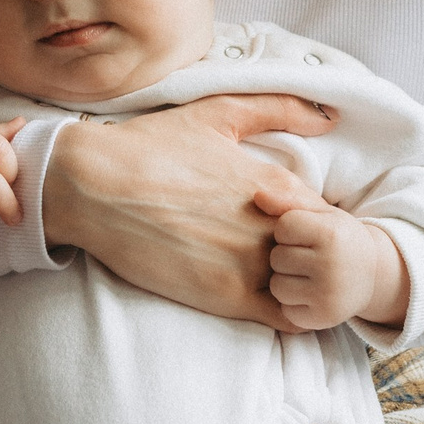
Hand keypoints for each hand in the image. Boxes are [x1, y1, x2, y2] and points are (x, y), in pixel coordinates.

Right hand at [42, 93, 334, 324]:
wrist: (93, 186)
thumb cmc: (150, 146)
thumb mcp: (216, 114)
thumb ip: (278, 108)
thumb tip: (330, 115)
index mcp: (274, 183)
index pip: (327, 215)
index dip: (319, 224)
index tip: (300, 227)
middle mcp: (270, 225)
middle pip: (321, 252)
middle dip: (313, 256)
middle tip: (291, 256)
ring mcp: (249, 264)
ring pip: (307, 286)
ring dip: (302, 286)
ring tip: (277, 280)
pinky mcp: (224, 297)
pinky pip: (283, 316)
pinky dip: (287, 313)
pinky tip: (268, 301)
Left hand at [266, 204, 407, 332]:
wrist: (373, 274)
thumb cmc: (338, 237)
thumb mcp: (321, 212)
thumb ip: (288, 200)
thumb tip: (257, 197)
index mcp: (331, 233)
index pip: (283, 227)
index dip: (288, 229)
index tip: (306, 234)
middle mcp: (331, 265)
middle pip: (277, 258)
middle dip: (286, 255)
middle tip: (308, 256)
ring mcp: (328, 294)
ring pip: (277, 286)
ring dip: (286, 280)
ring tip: (307, 274)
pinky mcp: (323, 318)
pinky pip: (285, 309)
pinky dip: (293, 302)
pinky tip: (310, 293)